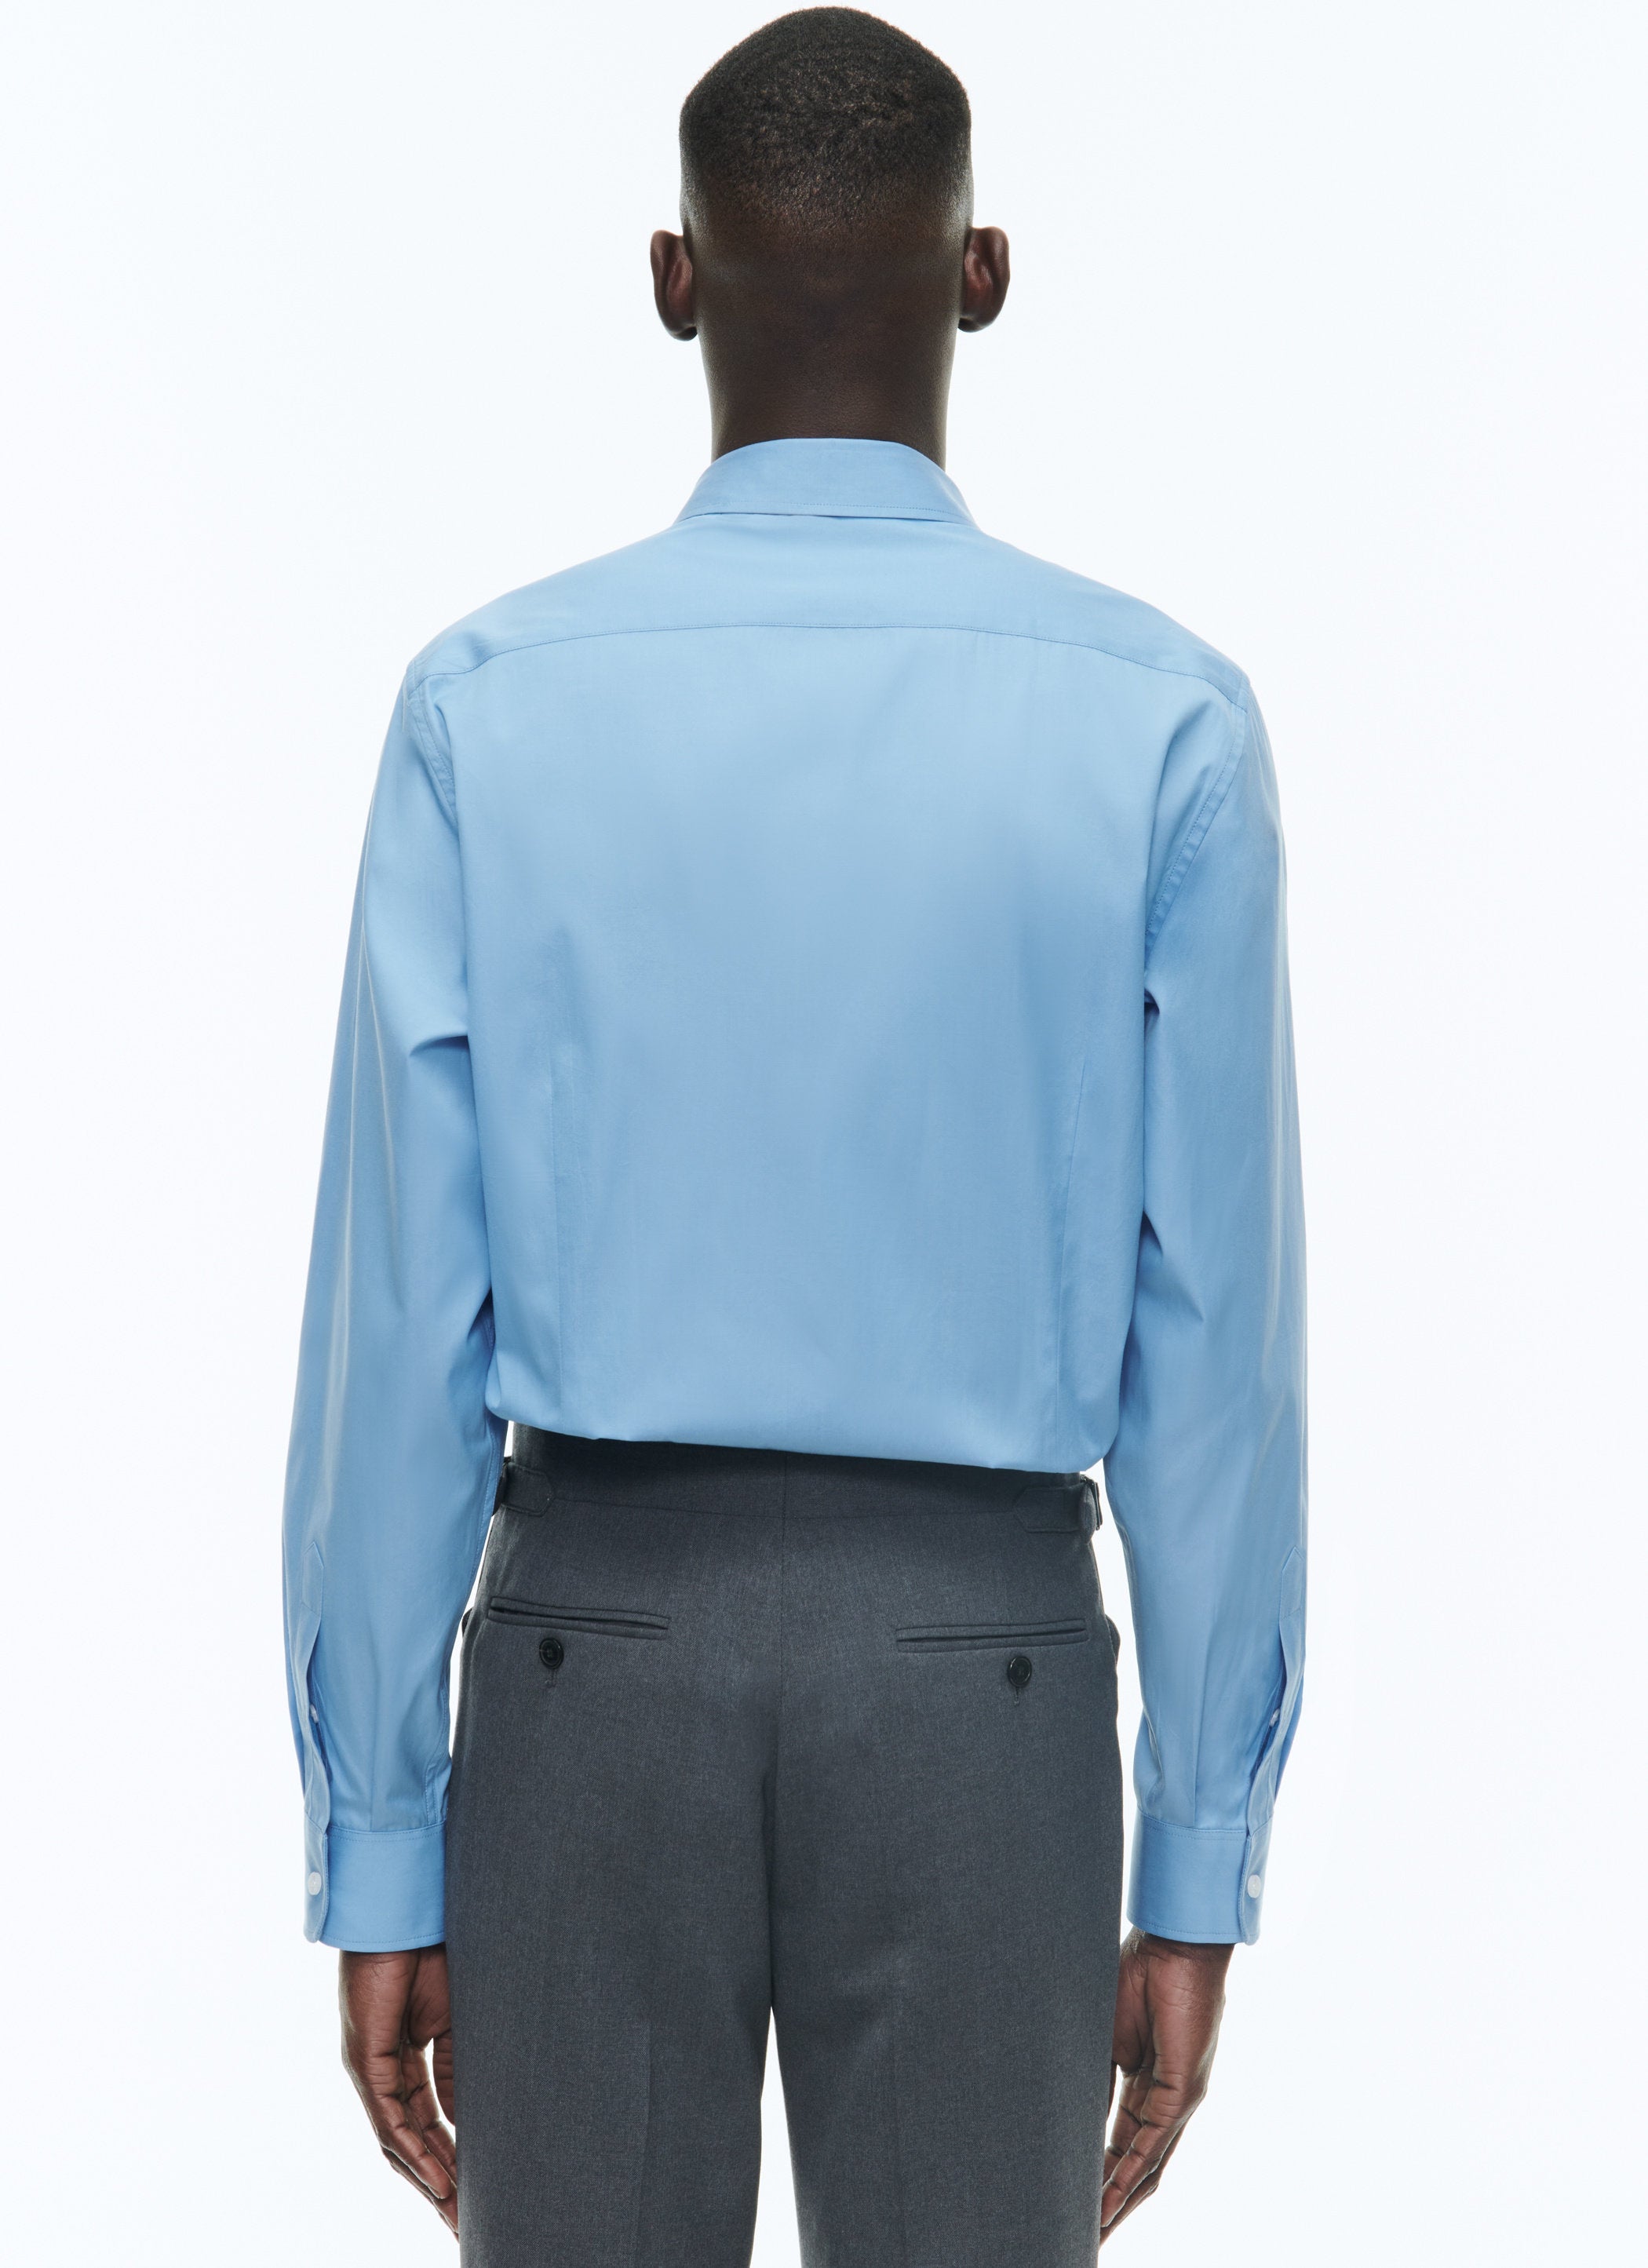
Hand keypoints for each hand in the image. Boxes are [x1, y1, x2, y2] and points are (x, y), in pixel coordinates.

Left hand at [339, 1946, 458, 2237]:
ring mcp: (369, 2068)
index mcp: (401, 2057)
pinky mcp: (365, 2059)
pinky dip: (415, 2151)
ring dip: (427, 2180)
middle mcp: (380, 2070)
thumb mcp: (456, 2020)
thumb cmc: (432, 1949)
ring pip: (396, 2140)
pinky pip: (390, 2118)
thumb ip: (458, 2069)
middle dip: (439, 2184)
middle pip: (410, 2142)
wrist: (408, 1909)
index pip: (427, 2121)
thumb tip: (466, 2122)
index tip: (477, 2192)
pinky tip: (439, 2179)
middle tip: (465, 2222)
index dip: (451, 2157)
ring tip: (456, 2214)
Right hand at [1101, 1928, 1232, 2240]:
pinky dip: (1127, 2177)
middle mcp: (1166, 2100)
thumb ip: (1093, 2072)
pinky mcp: (1181, 2093)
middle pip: (1136, 2166)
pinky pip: (1152, 2146)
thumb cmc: (1141, 1972)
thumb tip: (1064, 2107)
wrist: (1172, 1944)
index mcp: (1146, 2083)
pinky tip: (1106, 2201)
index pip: (1120, 2143)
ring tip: (1094, 2233)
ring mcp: (1177, 2100)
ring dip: (1118, 2202)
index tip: (1075, 2202)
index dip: (1099, 2175)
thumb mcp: (1104, 2033)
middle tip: (1086, 2234)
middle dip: (1110, 2202)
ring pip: (1146, 2167)